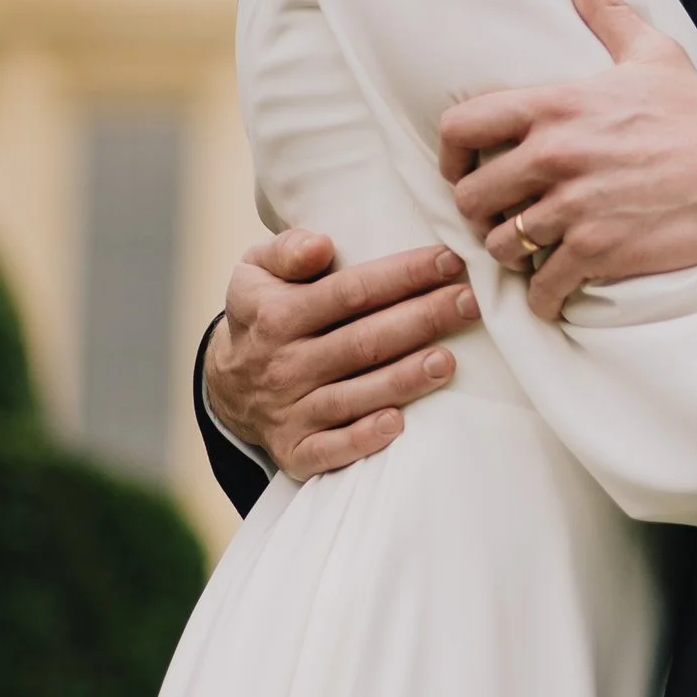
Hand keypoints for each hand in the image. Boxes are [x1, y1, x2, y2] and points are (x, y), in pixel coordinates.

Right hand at [203, 230, 476, 479]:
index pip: (350, 292)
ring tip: (448, 360)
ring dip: (404, 379)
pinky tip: (399, 423)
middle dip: (422, 320)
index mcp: (276, 315)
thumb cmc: (263, 313)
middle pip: (364, 341)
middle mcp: (283, 364)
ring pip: (355, 395)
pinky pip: (332, 449)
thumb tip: (321, 245)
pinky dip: (364, 439)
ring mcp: (289, 411)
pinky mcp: (296, 451)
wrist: (227, 385)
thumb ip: (286, 250)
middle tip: (469, 304)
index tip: (448, 261)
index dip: (402, 276)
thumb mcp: (255, 271)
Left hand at [441, 0, 696, 320]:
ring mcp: (572, 207)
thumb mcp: (650, 53)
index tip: (464, 170)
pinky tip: (554, 291)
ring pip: (501, 243)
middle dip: (481, 211)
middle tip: (500, 217)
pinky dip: (543, 296)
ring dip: (511, 253)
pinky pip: (542, 286)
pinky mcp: (596, 250)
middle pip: (472, 195)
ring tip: (530, 252)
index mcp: (555, 107)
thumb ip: (604, 10)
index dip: (451, 155)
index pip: (461, 125)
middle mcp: (553, 156)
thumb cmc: (695, 116)